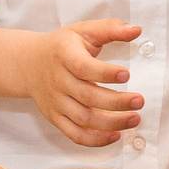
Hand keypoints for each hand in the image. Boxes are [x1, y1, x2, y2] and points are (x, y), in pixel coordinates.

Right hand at [25, 18, 142, 146]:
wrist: (29, 64)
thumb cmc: (62, 46)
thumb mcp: (83, 30)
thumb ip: (110, 28)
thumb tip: (136, 30)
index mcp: (64, 56)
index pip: (83, 68)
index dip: (105, 74)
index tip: (127, 75)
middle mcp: (58, 80)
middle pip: (87, 96)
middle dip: (116, 102)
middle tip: (139, 101)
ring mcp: (56, 102)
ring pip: (83, 119)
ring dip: (111, 123)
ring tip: (135, 119)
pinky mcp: (55, 118)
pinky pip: (74, 134)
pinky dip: (95, 140)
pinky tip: (115, 136)